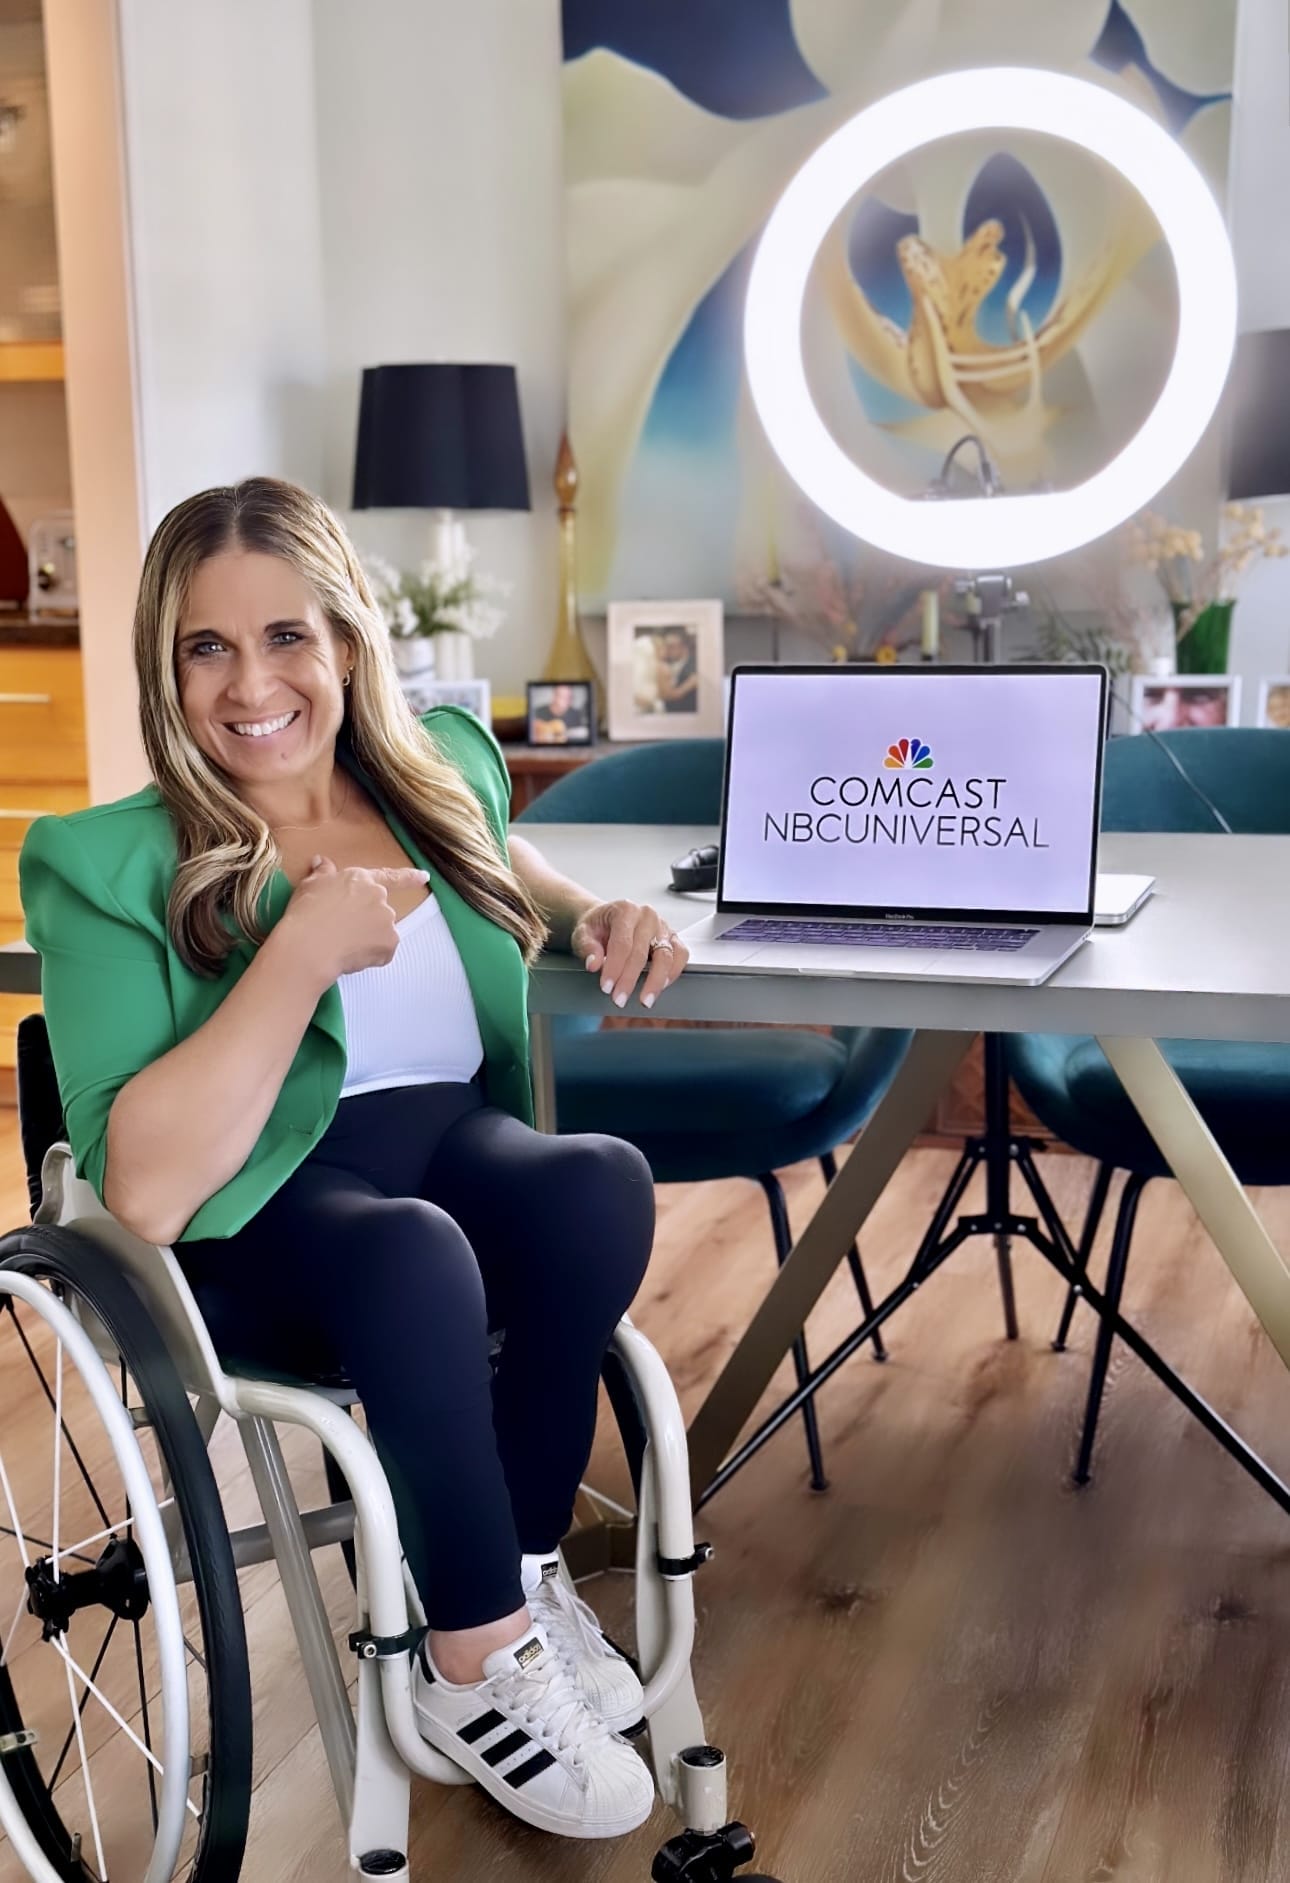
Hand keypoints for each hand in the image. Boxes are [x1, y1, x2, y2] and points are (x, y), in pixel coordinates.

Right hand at [274, 854, 430, 985]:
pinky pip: (383, 952)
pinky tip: (351, 955)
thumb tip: (321, 862)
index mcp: (360, 879)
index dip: (409, 877)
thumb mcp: (310, 886)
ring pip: (381, 932)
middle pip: (379, 911)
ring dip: (368, 938)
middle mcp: (378, 895)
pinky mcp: (390, 942)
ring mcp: (387, 919)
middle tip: (341, 932)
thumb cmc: (306, 914)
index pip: (389, 876)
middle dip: (365, 921)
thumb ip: (322, 873)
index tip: (424, 877)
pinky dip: (371, 956)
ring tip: (342, 943)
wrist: (309, 945)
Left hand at [570, 899, 688, 1010]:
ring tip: (644, 1000)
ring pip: (666, 956)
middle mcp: (648, 916)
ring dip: (655, 982)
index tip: (606, 987)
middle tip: (619, 999)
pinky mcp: (673, 938)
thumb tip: (594, 964)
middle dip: (630, 979)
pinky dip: (673, 973)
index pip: (622, 943)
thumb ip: (587, 947)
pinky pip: (681, 956)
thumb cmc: (597, 927)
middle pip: (642, 952)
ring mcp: (663, 926)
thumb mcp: (583, 933)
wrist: (608, 920)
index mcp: (625, 910)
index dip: (614, 968)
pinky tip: (660, 987)